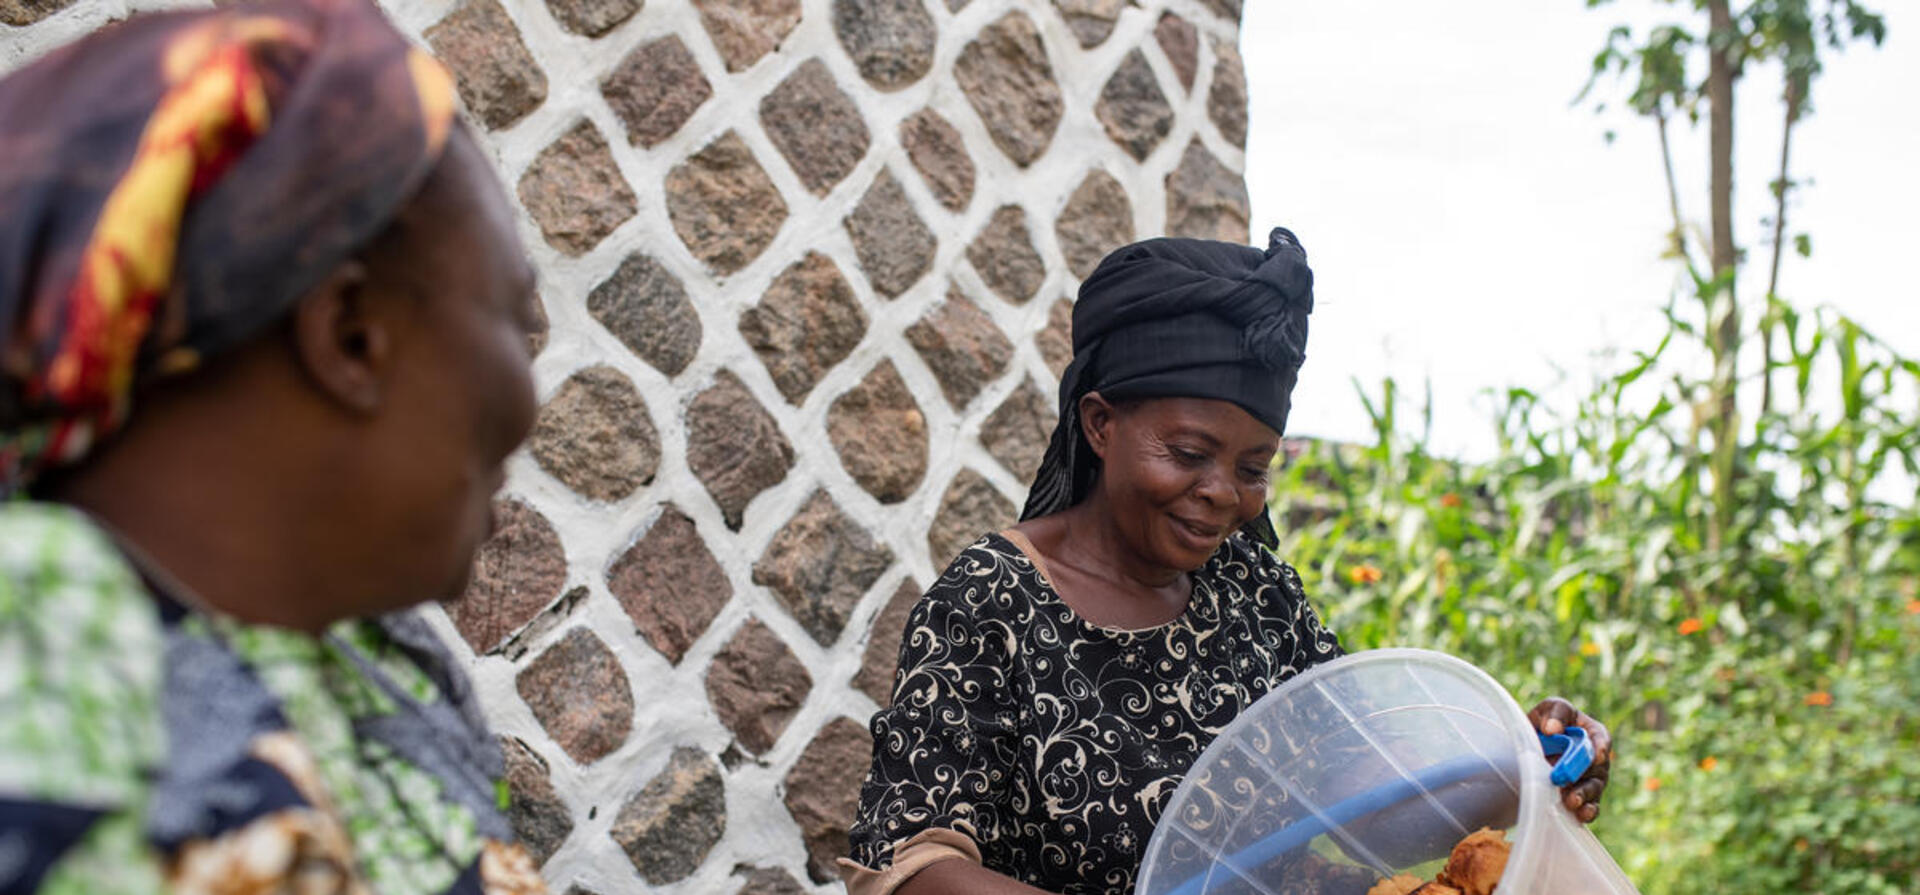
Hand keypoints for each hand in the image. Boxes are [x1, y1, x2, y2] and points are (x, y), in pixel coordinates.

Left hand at [1527, 697, 1610, 823]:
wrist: (1529, 748)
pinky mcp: (1583, 797)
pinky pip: (1591, 806)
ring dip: (1584, 795)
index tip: (1595, 756)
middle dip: (1584, 775)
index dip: (1600, 747)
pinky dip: (1587, 811)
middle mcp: (1596, 759)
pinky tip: (1581, 814)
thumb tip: (1553, 729)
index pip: (1602, 738)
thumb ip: (1556, 712)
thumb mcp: (1549, 709)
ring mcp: (1591, 779)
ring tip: (1572, 801)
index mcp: (1592, 733)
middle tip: (1568, 781)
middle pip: (1597, 768)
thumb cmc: (1546, 723)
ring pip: (1594, 789)